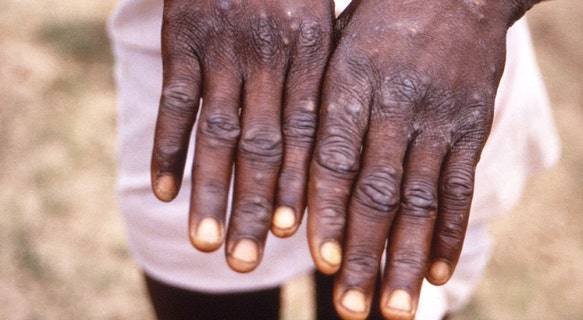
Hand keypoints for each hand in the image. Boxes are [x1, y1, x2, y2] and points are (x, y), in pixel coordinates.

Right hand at [151, 0, 332, 272]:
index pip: (307, 134)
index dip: (299, 186)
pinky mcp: (183, 39)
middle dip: (255, 207)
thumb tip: (326, 146)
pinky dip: (169, 148)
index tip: (293, 235)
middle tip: (247, 261)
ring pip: (218, 133)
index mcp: (313, 54)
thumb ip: (320, 76)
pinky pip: (176, 102)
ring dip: (210, 192)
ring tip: (206, 243)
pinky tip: (164, 192)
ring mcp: (223, 50)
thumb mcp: (319, 19)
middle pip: (263, 146)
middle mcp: (269, 57)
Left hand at [307, 0, 531, 317]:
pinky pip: (460, 188)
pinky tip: (437, 273)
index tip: (320, 262)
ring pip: (420, 201)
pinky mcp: (471, 128)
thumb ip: (319, 109)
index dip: (328, 213)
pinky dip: (450, 234)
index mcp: (351, 84)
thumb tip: (295, 179)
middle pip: (377, 192)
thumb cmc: (379, 22)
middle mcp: (396, 106)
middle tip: (352, 309)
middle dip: (364, 255)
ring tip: (394, 309)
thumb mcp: (337, 49)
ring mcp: (438, 120)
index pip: (335, 160)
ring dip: (405, 259)